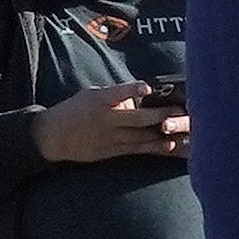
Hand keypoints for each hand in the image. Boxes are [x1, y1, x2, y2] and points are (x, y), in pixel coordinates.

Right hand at [37, 82, 186, 164]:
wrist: (54, 137)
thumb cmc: (74, 111)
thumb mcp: (91, 96)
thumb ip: (115, 95)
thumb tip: (139, 94)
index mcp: (99, 101)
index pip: (117, 93)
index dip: (132, 90)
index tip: (146, 88)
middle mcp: (106, 120)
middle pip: (137, 119)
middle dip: (160, 116)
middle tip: (180, 111)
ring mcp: (110, 138)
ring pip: (141, 137)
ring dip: (164, 134)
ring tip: (184, 131)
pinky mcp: (112, 151)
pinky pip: (138, 150)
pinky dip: (155, 148)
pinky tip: (170, 146)